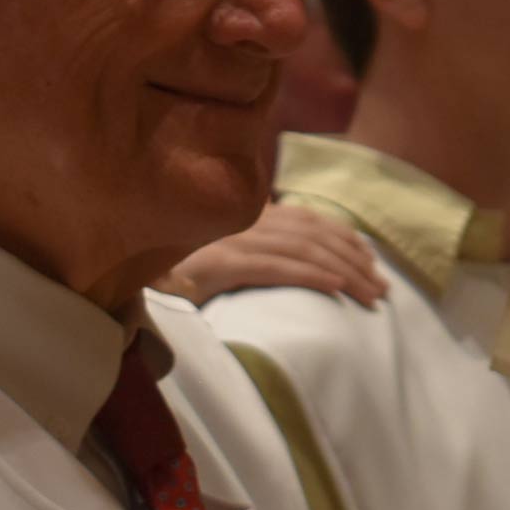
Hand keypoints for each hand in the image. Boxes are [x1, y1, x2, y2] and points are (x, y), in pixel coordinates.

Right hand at [156, 199, 387, 306]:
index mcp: (245, 214)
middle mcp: (242, 221)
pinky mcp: (220, 264)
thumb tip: (283, 250)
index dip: (343, 237)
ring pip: (303, 250)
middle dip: (354, 260)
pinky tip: (337, 287)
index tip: (371, 260)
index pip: (307, 219)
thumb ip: (251, 245)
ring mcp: (231, 240)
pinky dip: (311, 274)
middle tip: (382, 288)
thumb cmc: (172, 268)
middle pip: (314, 235)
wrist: (126, 279)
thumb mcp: (218, 250)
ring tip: (372, 294)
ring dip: (345, 272)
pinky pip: (275, 267)